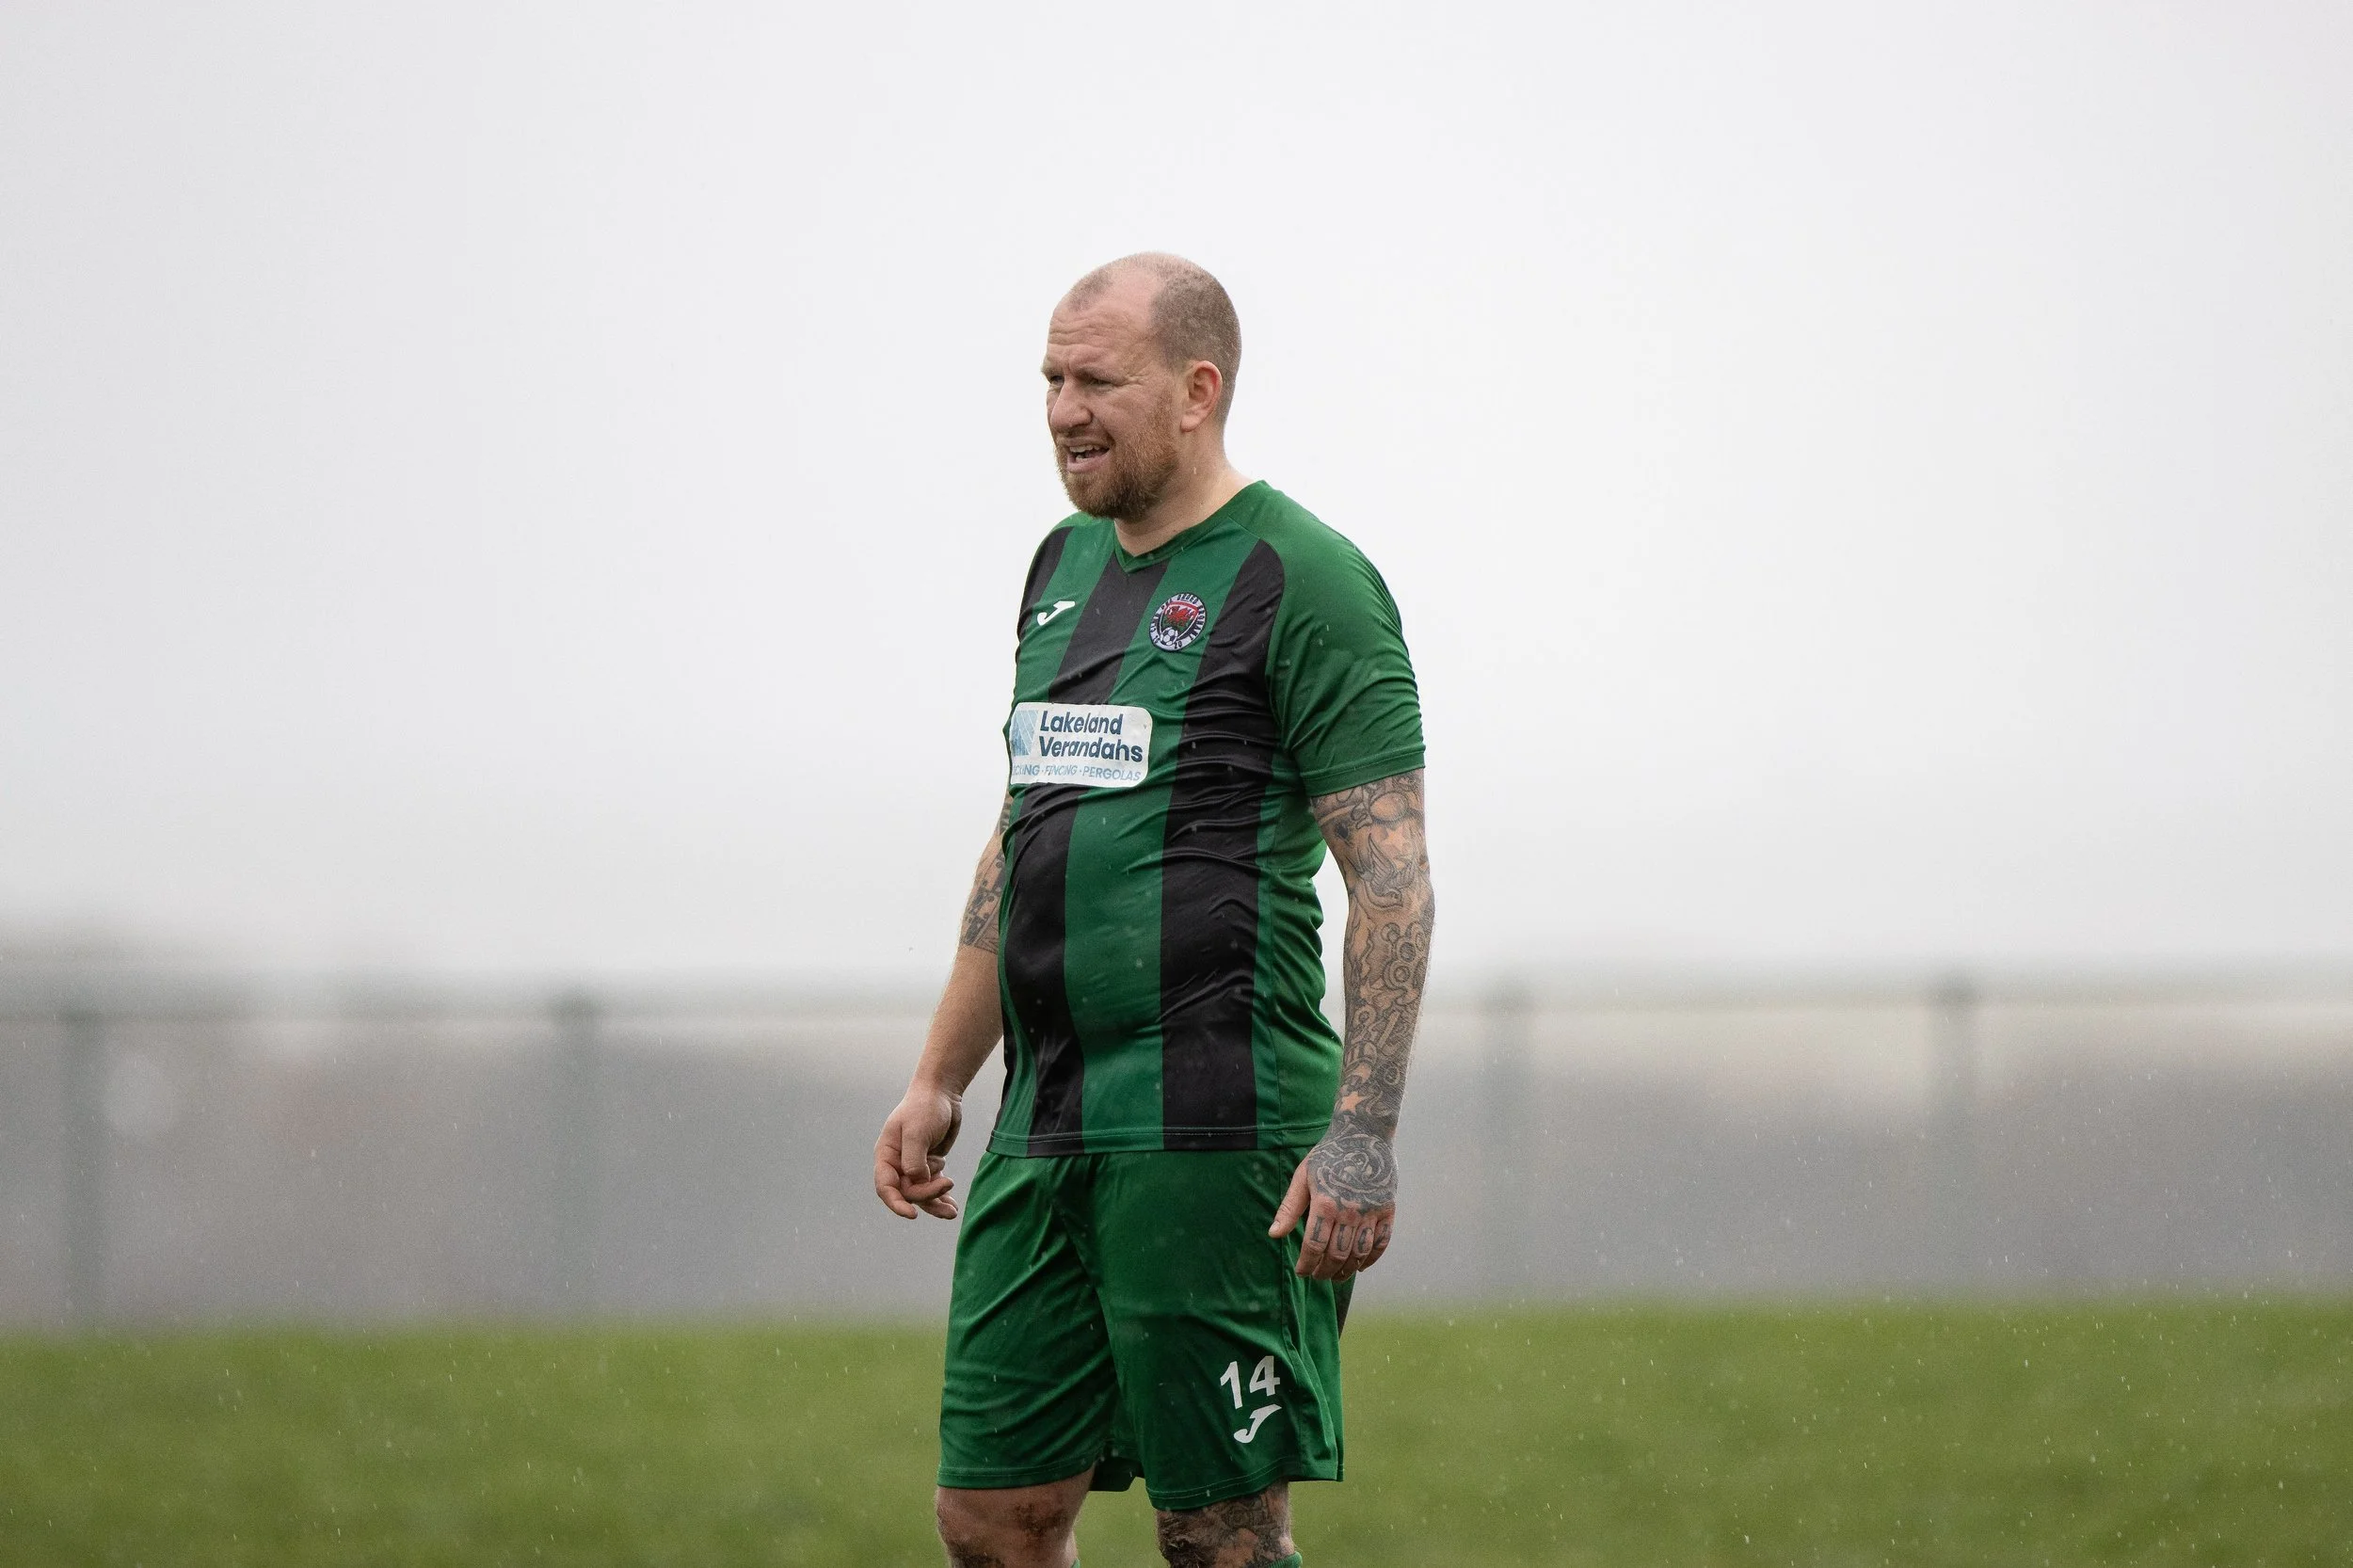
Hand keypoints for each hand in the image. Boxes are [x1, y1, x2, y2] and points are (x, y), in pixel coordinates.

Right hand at [874, 1084, 963, 1218]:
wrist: (942, 1094)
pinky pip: (933, 1186)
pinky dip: (942, 1196)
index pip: (885, 1186)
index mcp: (887, 1155)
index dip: (896, 1203)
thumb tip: (916, 1182)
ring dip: (936, 1203)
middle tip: (949, 1183)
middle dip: (927, 1194)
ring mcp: (914, 1165)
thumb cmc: (925, 1108)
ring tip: (952, 1213)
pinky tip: (952, 1207)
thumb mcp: (917, 1132)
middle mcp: (898, 1164)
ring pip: (921, 1194)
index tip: (911, 1214)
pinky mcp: (930, 1165)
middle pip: (908, 1191)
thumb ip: (913, 1160)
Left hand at [1268, 1126, 1396, 1279]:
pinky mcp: (1388, 1209)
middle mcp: (1349, 1211)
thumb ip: (1289, 1208)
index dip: (1306, 1264)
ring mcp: (1371, 1212)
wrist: (1364, 1132)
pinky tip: (1361, 1266)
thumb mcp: (1302, 1176)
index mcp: (1325, 1203)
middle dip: (1325, 1271)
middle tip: (1318, 1276)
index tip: (1302, 1272)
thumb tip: (1274, 1235)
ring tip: (1337, 1276)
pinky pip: (1381, 1243)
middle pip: (1336, 1255)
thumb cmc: (1329, 1154)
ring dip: (1347, 1270)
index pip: (1313, 1246)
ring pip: (1359, 1253)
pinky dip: (1371, 1259)